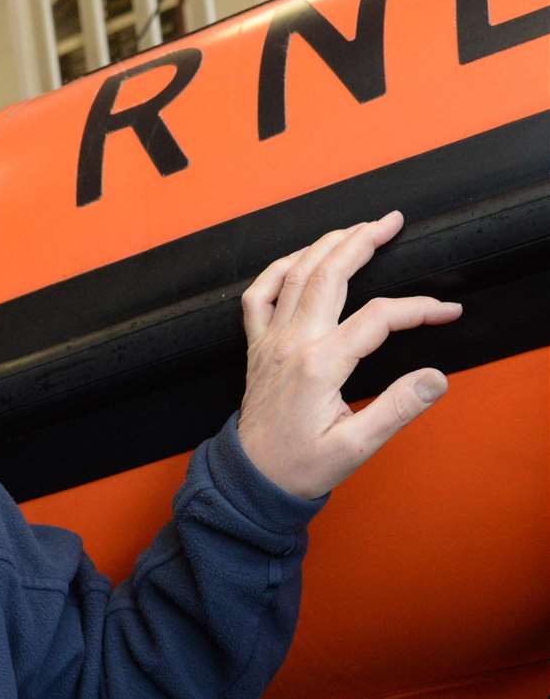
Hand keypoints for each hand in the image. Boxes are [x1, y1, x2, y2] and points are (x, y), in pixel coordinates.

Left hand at [237, 211, 462, 498]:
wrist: (251, 478)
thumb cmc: (300, 466)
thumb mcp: (356, 447)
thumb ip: (397, 408)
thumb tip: (435, 377)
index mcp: (320, 365)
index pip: (378, 317)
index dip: (418, 307)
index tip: (447, 311)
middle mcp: (291, 343)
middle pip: (328, 275)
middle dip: (362, 241)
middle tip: (392, 220)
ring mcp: (270, 342)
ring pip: (295, 276)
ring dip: (326, 245)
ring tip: (356, 227)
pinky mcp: (257, 348)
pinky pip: (258, 296)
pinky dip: (276, 270)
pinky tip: (296, 258)